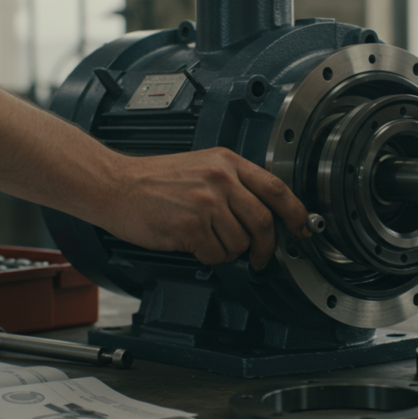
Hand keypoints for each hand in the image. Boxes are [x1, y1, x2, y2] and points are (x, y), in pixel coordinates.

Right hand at [98, 147, 309, 270]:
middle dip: (266, 247)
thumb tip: (265, 212)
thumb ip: (233, 183)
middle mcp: (220, 178)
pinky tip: (193, 244)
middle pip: (263, 221)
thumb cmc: (153, 180)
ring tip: (209, 242)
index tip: (302, 228)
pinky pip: (216, 253)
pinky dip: (209, 256)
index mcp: (227, 162)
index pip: (276, 187)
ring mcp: (206, 201)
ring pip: (240, 242)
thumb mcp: (201, 166)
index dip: (295, 212)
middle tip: (259, 257)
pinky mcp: (190, 224)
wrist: (115, 185)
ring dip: (229, 252)